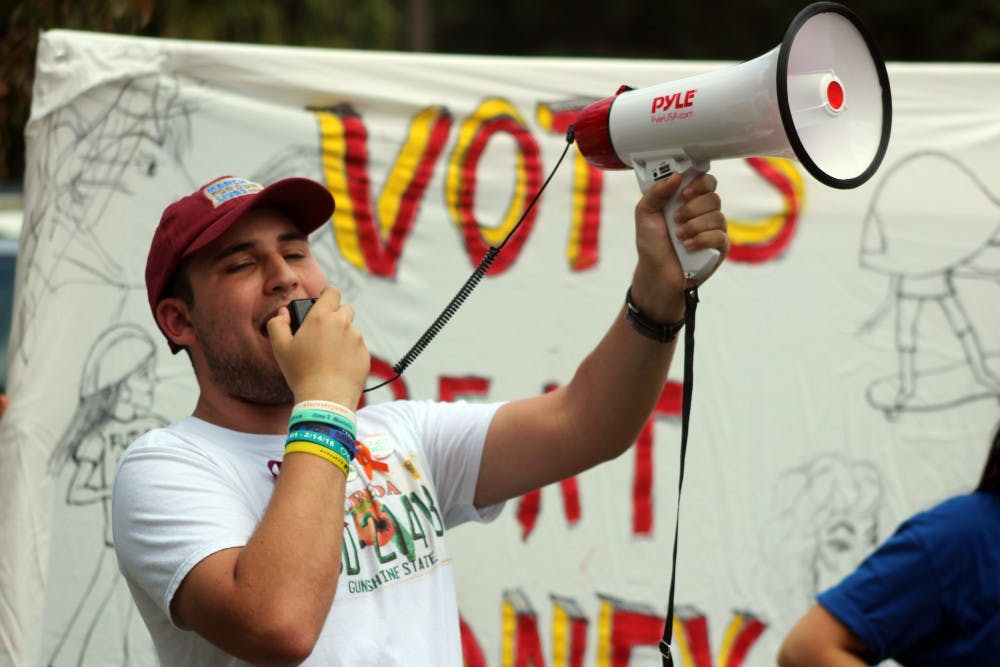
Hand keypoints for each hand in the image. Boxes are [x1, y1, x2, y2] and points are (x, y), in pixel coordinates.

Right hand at [266, 286, 370, 406]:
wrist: (325, 398)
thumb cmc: (301, 373)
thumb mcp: (280, 347)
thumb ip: (277, 324)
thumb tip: (283, 313)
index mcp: (321, 317)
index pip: (332, 292)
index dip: (328, 295)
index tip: (323, 301)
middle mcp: (343, 324)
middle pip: (345, 309)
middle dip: (336, 316)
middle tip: (323, 332)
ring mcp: (357, 339)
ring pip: (351, 330)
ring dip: (343, 336)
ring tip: (328, 355)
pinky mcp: (365, 355)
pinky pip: (358, 347)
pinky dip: (350, 352)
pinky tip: (338, 366)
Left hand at [631, 173, 728, 320]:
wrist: (656, 273)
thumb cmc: (652, 244)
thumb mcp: (645, 214)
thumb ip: (656, 193)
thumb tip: (675, 177)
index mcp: (688, 201)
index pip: (706, 182)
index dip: (699, 183)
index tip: (684, 193)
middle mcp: (704, 213)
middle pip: (713, 197)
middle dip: (692, 208)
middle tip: (676, 219)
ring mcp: (714, 230)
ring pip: (717, 216)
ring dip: (694, 226)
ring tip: (679, 236)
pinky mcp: (719, 247)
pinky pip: (719, 236)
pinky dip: (701, 240)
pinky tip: (688, 246)